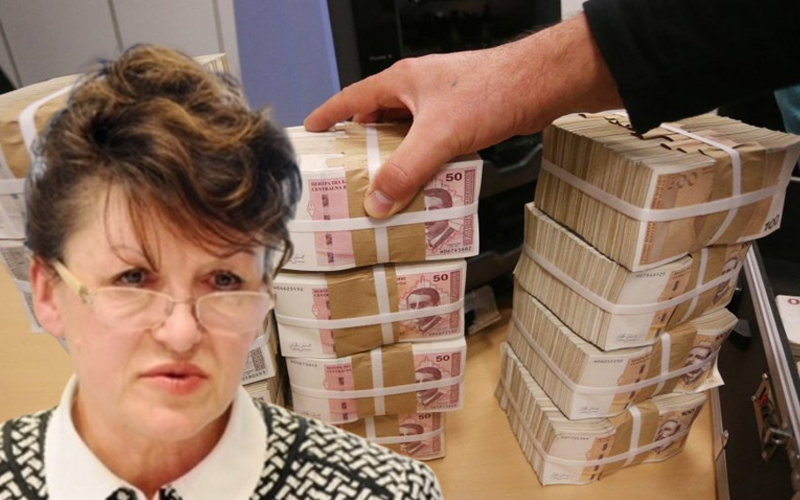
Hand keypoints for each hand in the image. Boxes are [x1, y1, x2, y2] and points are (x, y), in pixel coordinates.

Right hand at [304, 14, 620, 217]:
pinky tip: (424, 184)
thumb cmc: (491, 91)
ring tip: (384, 188)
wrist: (540, 84)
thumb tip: (378, 202)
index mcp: (401, 82)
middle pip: (377, 119)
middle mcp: (417, 89)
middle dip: (362, 146)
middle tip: (348, 175)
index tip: (311, 132)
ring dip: (396, 158)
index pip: (352, 97)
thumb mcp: (438, 134)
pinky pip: (431, 143)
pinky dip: (423, 162)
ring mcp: (441, 103)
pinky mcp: (463, 117)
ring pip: (406, 133)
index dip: (329, 115)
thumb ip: (406, 170)